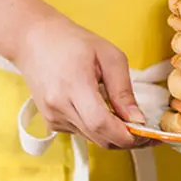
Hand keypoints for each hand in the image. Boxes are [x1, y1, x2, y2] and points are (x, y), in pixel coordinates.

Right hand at [0, 0, 146, 148]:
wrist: (32, 40)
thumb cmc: (72, 42)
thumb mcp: (108, 56)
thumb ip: (123, 90)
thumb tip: (137, 119)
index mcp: (74, 86)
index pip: (101, 123)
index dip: (126, 135)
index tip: (148, 136)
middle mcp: (59, 106)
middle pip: (99, 137)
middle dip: (127, 139)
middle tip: (148, 134)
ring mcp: (53, 116)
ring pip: (93, 138)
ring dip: (114, 135)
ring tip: (128, 120)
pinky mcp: (51, 121)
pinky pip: (82, 133)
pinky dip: (98, 129)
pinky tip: (103, 112)